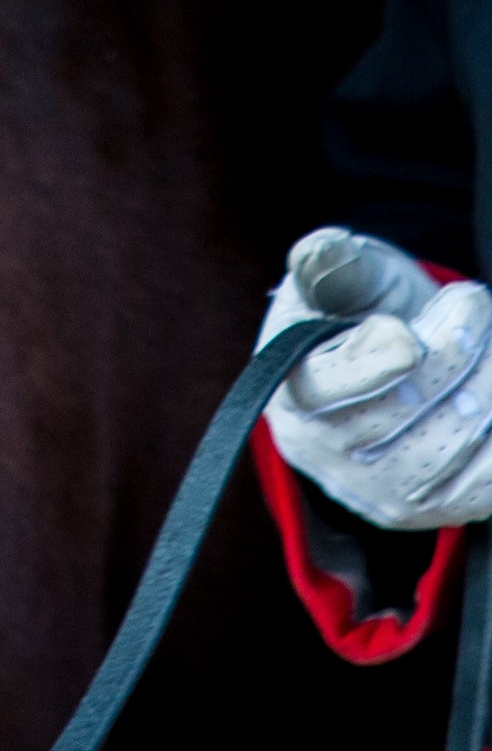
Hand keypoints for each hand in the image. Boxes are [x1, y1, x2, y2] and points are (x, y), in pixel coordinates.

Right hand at [260, 227, 491, 528]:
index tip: (410, 338)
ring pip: (451, 443)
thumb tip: (318, 252)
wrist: (390, 366)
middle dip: (453, 349)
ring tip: (488, 333)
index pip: (327, 386)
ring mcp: (381, 492)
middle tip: (473, 300)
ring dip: (487, 381)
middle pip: (402, 410)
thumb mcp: (341, 277)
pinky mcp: (431, 511)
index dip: (371, 365)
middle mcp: (328, 455)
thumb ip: (331, 263)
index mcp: (291, 392)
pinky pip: (483, 483)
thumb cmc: (357, 310)